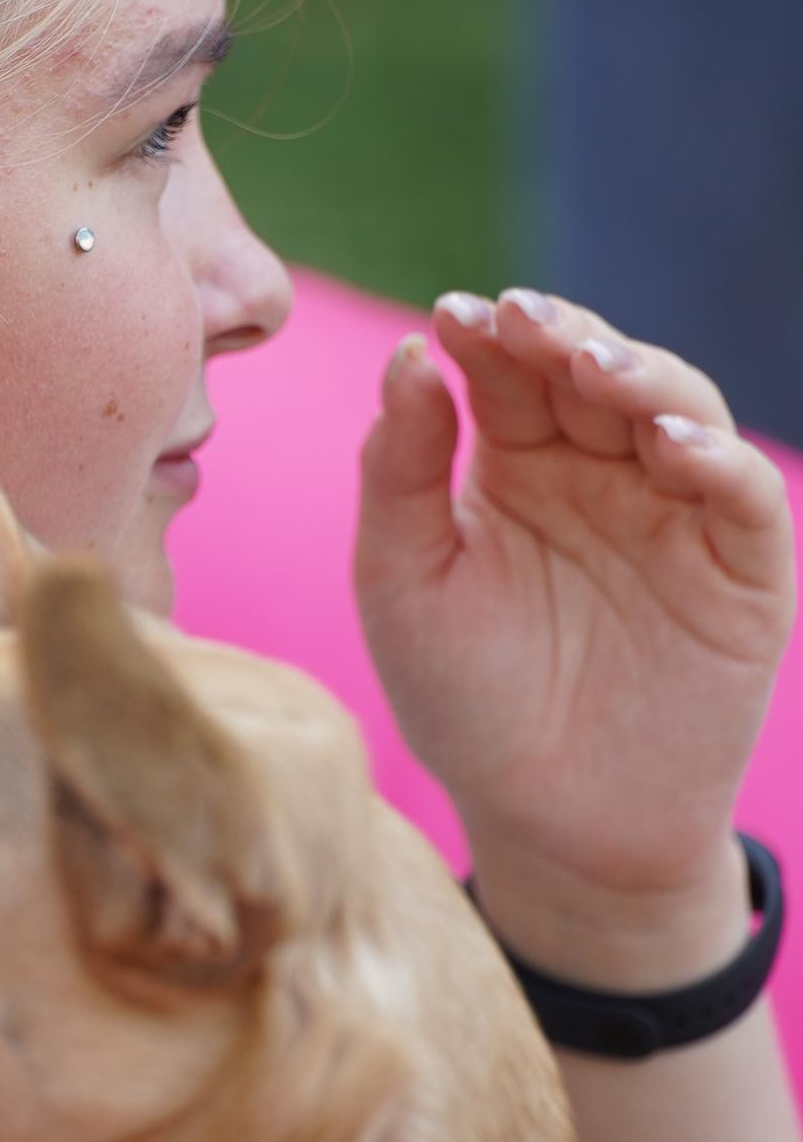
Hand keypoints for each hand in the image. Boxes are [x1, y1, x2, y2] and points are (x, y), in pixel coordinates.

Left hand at [355, 288, 793, 974]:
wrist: (548, 825)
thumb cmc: (464, 701)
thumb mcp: (404, 585)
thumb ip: (399, 475)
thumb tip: (406, 357)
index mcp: (516, 463)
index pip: (507, 374)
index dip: (485, 337)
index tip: (449, 316)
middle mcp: (601, 472)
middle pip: (594, 370)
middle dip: (561, 334)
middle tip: (519, 317)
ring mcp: (676, 512)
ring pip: (678, 407)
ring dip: (640, 373)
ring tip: (591, 362)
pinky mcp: (742, 569)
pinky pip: (742, 495)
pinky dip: (715, 459)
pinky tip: (668, 442)